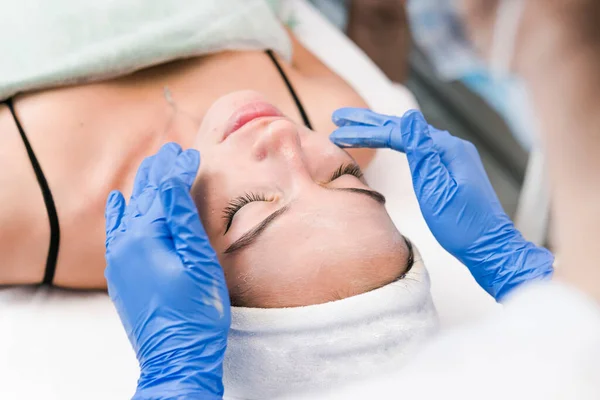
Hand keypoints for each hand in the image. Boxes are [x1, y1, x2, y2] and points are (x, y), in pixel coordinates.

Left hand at [104, 143, 229, 398]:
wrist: (177, 357)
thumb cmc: (197, 312)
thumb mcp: (199, 261)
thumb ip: (182, 218)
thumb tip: (170, 180)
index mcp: (146, 237)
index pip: (163, 192)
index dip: (178, 171)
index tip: (191, 153)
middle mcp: (125, 244)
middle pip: (144, 197)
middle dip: (159, 171)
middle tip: (172, 149)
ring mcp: (119, 260)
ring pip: (130, 212)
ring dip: (144, 188)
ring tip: (154, 166)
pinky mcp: (120, 274)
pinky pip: (114, 234)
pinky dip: (118, 214)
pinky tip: (117, 201)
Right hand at [330, 108, 553, 300]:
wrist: (490, 247)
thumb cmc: (463, 226)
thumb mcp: (437, 190)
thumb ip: (421, 152)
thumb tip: (410, 117)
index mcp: (446, 149)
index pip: (397, 133)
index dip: (365, 132)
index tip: (338, 131)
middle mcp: (449, 147)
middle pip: (401, 128)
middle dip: (367, 123)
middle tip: (339, 117)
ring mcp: (450, 157)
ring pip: (408, 137)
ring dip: (379, 130)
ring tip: (354, 126)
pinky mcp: (449, 169)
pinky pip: (416, 148)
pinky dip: (394, 142)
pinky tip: (385, 141)